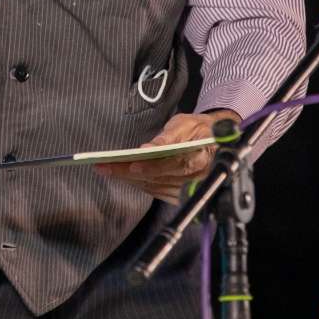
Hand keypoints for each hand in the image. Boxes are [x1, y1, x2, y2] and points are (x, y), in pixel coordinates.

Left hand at [95, 109, 240, 204]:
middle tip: (105, 167)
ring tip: (107, 170)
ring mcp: (188, 190)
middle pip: (159, 178)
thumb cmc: (199, 129)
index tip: (132, 165)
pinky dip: (138, 183)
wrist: (213, 141)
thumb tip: (147, 148)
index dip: (153, 167)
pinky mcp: (180, 195)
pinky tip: (122, 175)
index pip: (175, 165)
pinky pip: (155, 191)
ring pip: (154, 187)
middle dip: (129, 173)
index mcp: (202, 158)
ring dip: (129, 180)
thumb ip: (168, 137)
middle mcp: (196, 179)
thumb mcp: (185, 124)